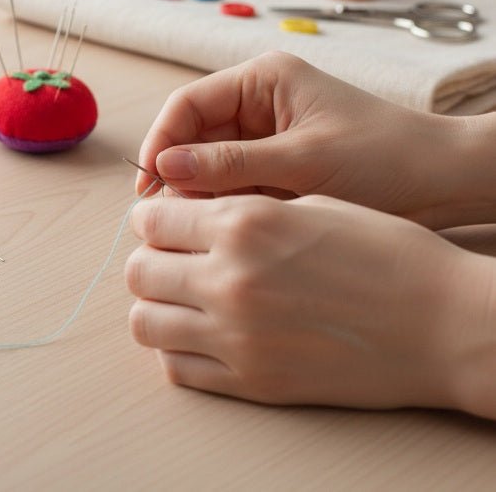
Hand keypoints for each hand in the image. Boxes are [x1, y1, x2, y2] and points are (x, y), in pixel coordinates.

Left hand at [124, 193, 495, 413]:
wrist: (444, 324)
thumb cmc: (386, 253)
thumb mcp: (311, 203)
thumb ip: (239, 209)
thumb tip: (187, 217)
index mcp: (244, 223)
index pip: (152, 219)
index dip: (154, 219)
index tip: (166, 224)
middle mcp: (229, 278)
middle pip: (139, 271)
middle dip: (150, 260)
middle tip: (174, 261)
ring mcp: (236, 336)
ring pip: (145, 323)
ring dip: (156, 306)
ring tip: (184, 299)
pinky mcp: (252, 382)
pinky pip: (176, 368)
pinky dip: (177, 349)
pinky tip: (202, 334)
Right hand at [134, 51, 495, 229]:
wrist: (449, 184)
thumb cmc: (387, 160)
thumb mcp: (303, 162)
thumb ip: (230, 164)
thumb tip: (165, 169)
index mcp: (262, 81)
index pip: (187, 105)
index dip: (161, 143)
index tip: (148, 185)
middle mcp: (258, 104)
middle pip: (192, 137)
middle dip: (179, 175)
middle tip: (168, 219)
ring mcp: (267, 138)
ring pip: (209, 166)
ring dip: (201, 196)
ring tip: (199, 230)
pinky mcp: (277, 170)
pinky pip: (234, 187)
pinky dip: (226, 209)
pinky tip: (225, 233)